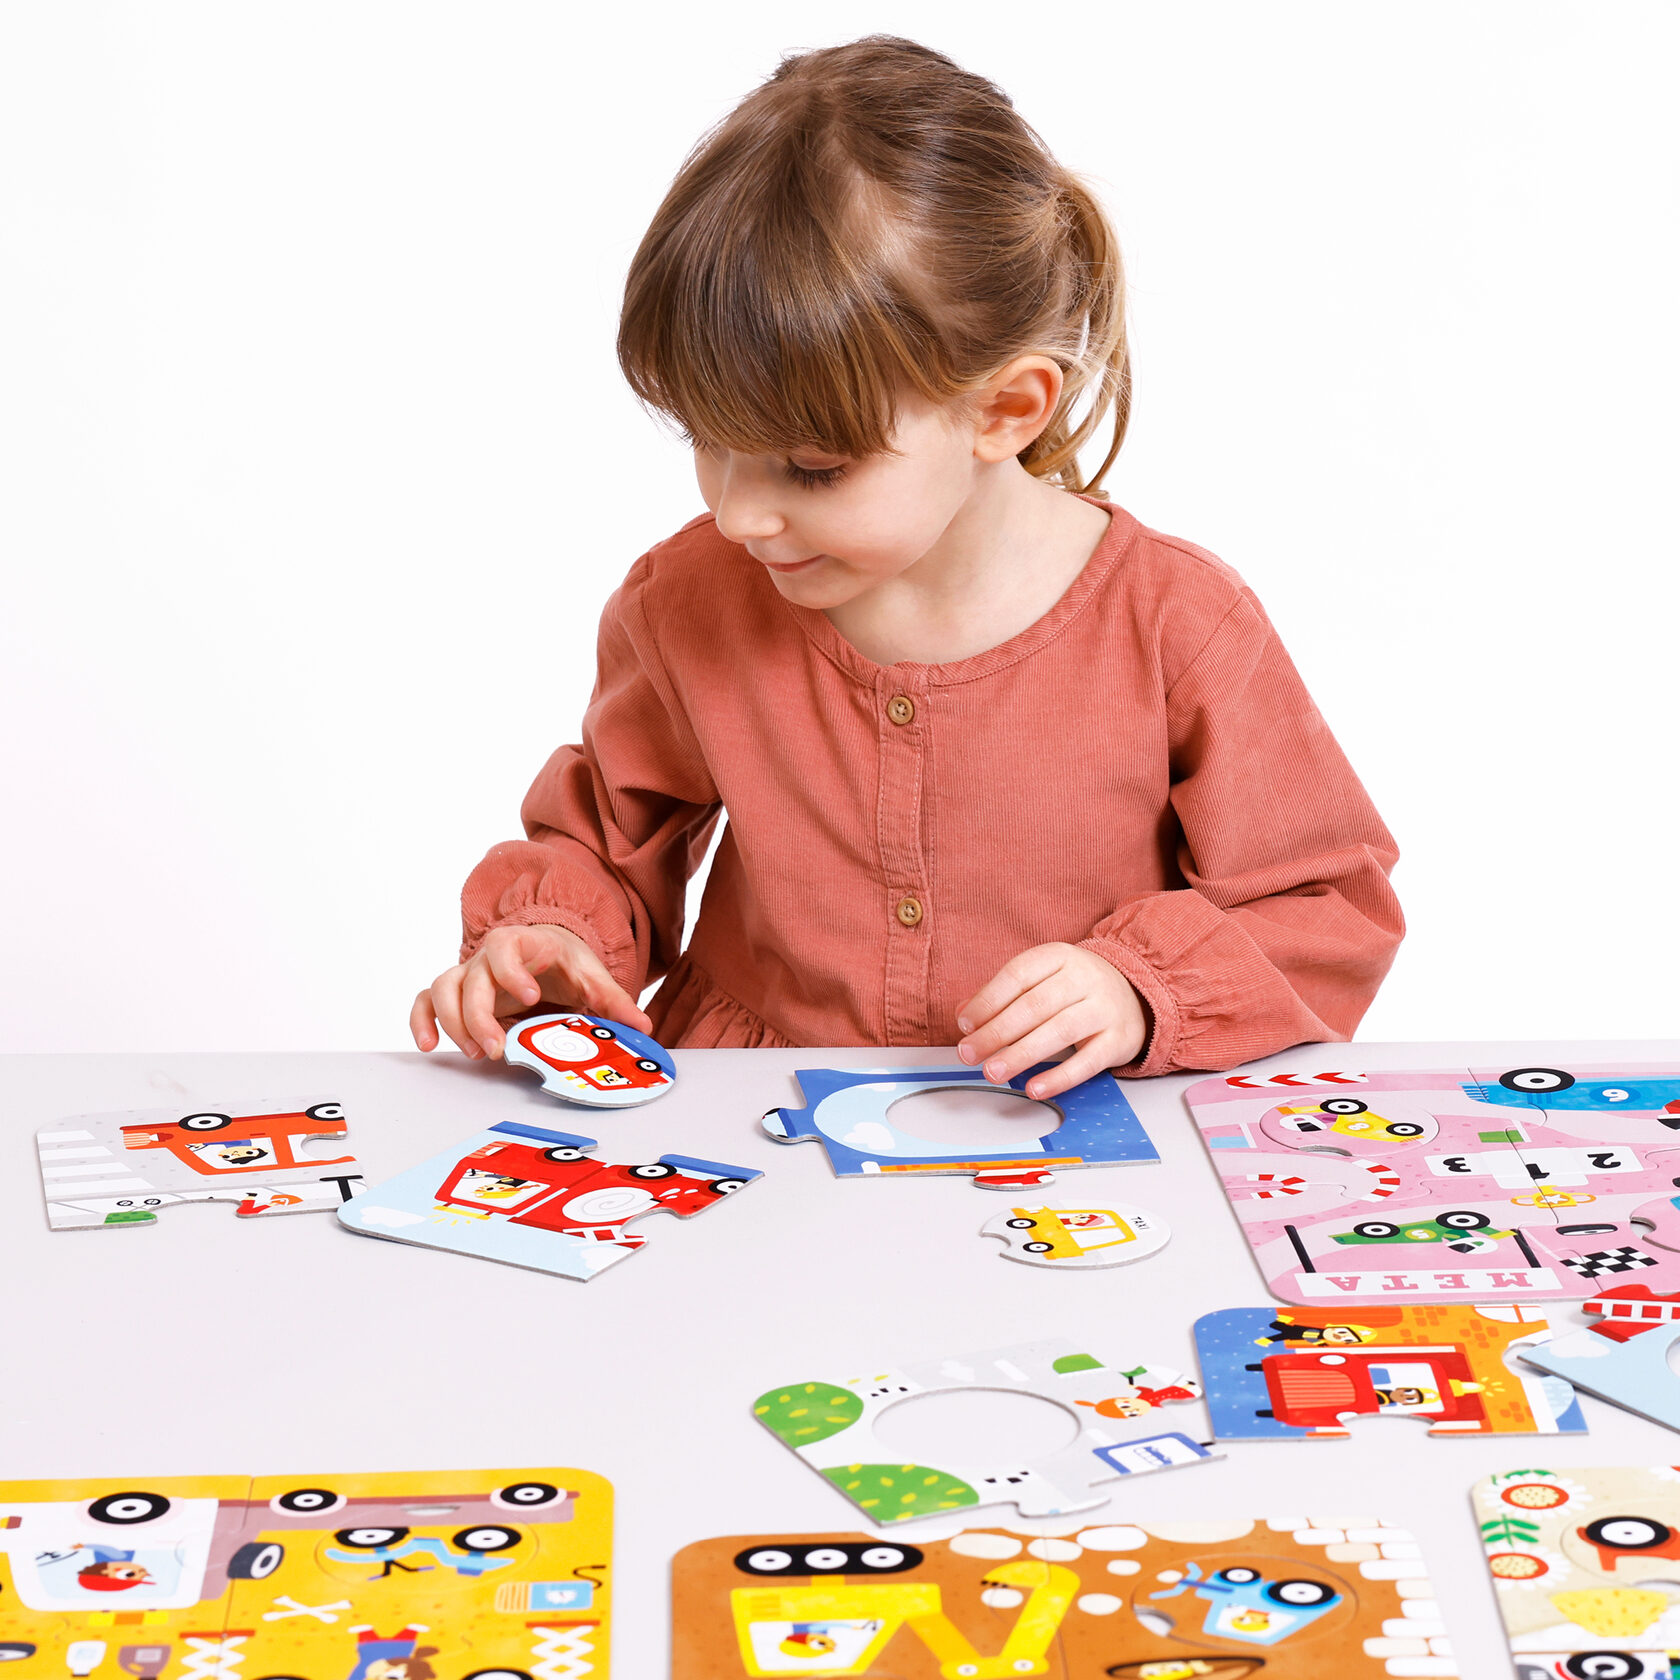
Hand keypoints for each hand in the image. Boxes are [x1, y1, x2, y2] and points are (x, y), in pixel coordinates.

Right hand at [410, 924, 651, 1060]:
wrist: (548, 952)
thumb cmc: (566, 962)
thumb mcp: (591, 976)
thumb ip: (613, 1000)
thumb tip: (642, 1026)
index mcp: (522, 944)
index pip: (505, 948)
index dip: (511, 972)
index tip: (529, 997)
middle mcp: (488, 957)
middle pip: (469, 979)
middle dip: (479, 1016)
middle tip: (498, 1049)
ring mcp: (468, 974)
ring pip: (442, 988)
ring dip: (453, 1022)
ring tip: (476, 1052)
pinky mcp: (457, 993)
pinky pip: (425, 1000)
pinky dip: (421, 1020)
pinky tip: (428, 1045)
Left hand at [955, 942, 1146, 1099]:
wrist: (1136, 995)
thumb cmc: (1075, 990)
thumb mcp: (1041, 979)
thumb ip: (1002, 996)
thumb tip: (964, 1016)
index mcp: (1059, 956)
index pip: (1017, 975)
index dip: (987, 1001)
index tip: (964, 1025)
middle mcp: (1084, 978)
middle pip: (1034, 1006)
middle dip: (996, 1032)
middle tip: (969, 1054)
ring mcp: (1104, 1008)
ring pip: (1058, 1031)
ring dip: (1021, 1054)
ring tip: (993, 1071)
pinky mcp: (1119, 1040)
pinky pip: (1087, 1062)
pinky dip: (1059, 1077)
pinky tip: (1034, 1088)